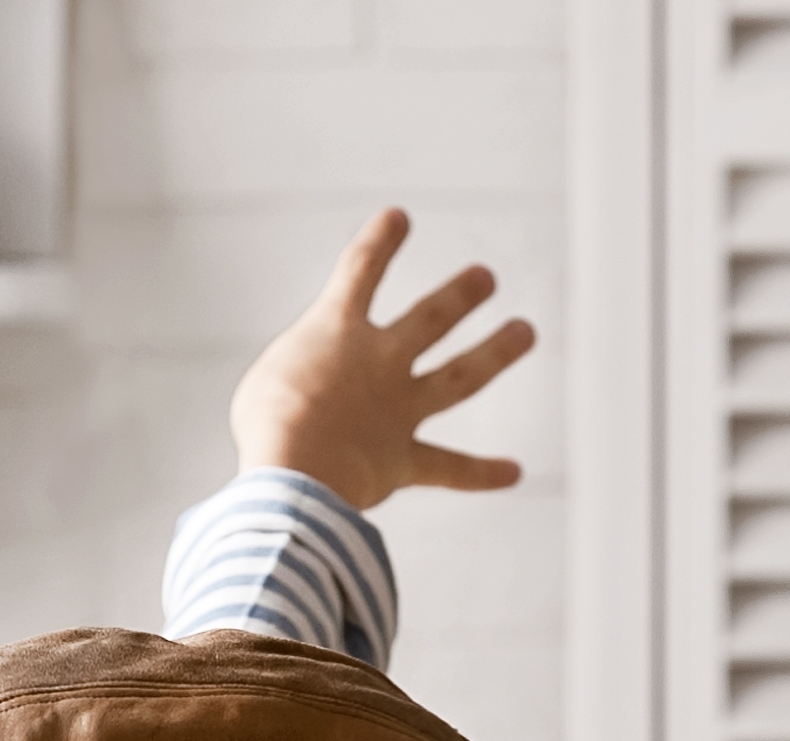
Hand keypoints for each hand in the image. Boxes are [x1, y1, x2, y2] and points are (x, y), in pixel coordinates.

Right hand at [229, 207, 535, 509]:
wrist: (295, 470)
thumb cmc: (264, 425)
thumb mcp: (264, 386)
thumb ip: (294, 382)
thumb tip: (308, 408)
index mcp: (334, 330)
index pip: (360, 270)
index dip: (379, 243)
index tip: (399, 218)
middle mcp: (378, 362)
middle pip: (430, 319)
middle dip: (460, 296)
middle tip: (487, 277)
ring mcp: (397, 409)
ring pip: (458, 377)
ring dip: (495, 352)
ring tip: (526, 331)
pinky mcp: (403, 461)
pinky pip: (449, 468)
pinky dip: (481, 473)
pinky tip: (515, 472)